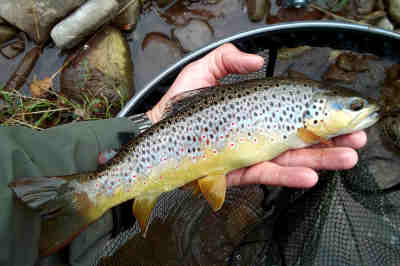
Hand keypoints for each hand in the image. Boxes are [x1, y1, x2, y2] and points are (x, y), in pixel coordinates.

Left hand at [146, 43, 365, 188]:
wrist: (153, 139)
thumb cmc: (177, 106)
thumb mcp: (201, 72)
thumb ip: (228, 59)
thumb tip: (259, 60)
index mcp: (253, 109)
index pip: (292, 111)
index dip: (318, 114)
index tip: (344, 115)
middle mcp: (255, 132)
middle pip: (297, 137)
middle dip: (329, 139)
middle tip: (358, 140)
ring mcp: (247, 154)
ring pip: (288, 159)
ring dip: (320, 159)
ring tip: (348, 157)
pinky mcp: (236, 173)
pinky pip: (265, 174)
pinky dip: (287, 176)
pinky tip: (311, 175)